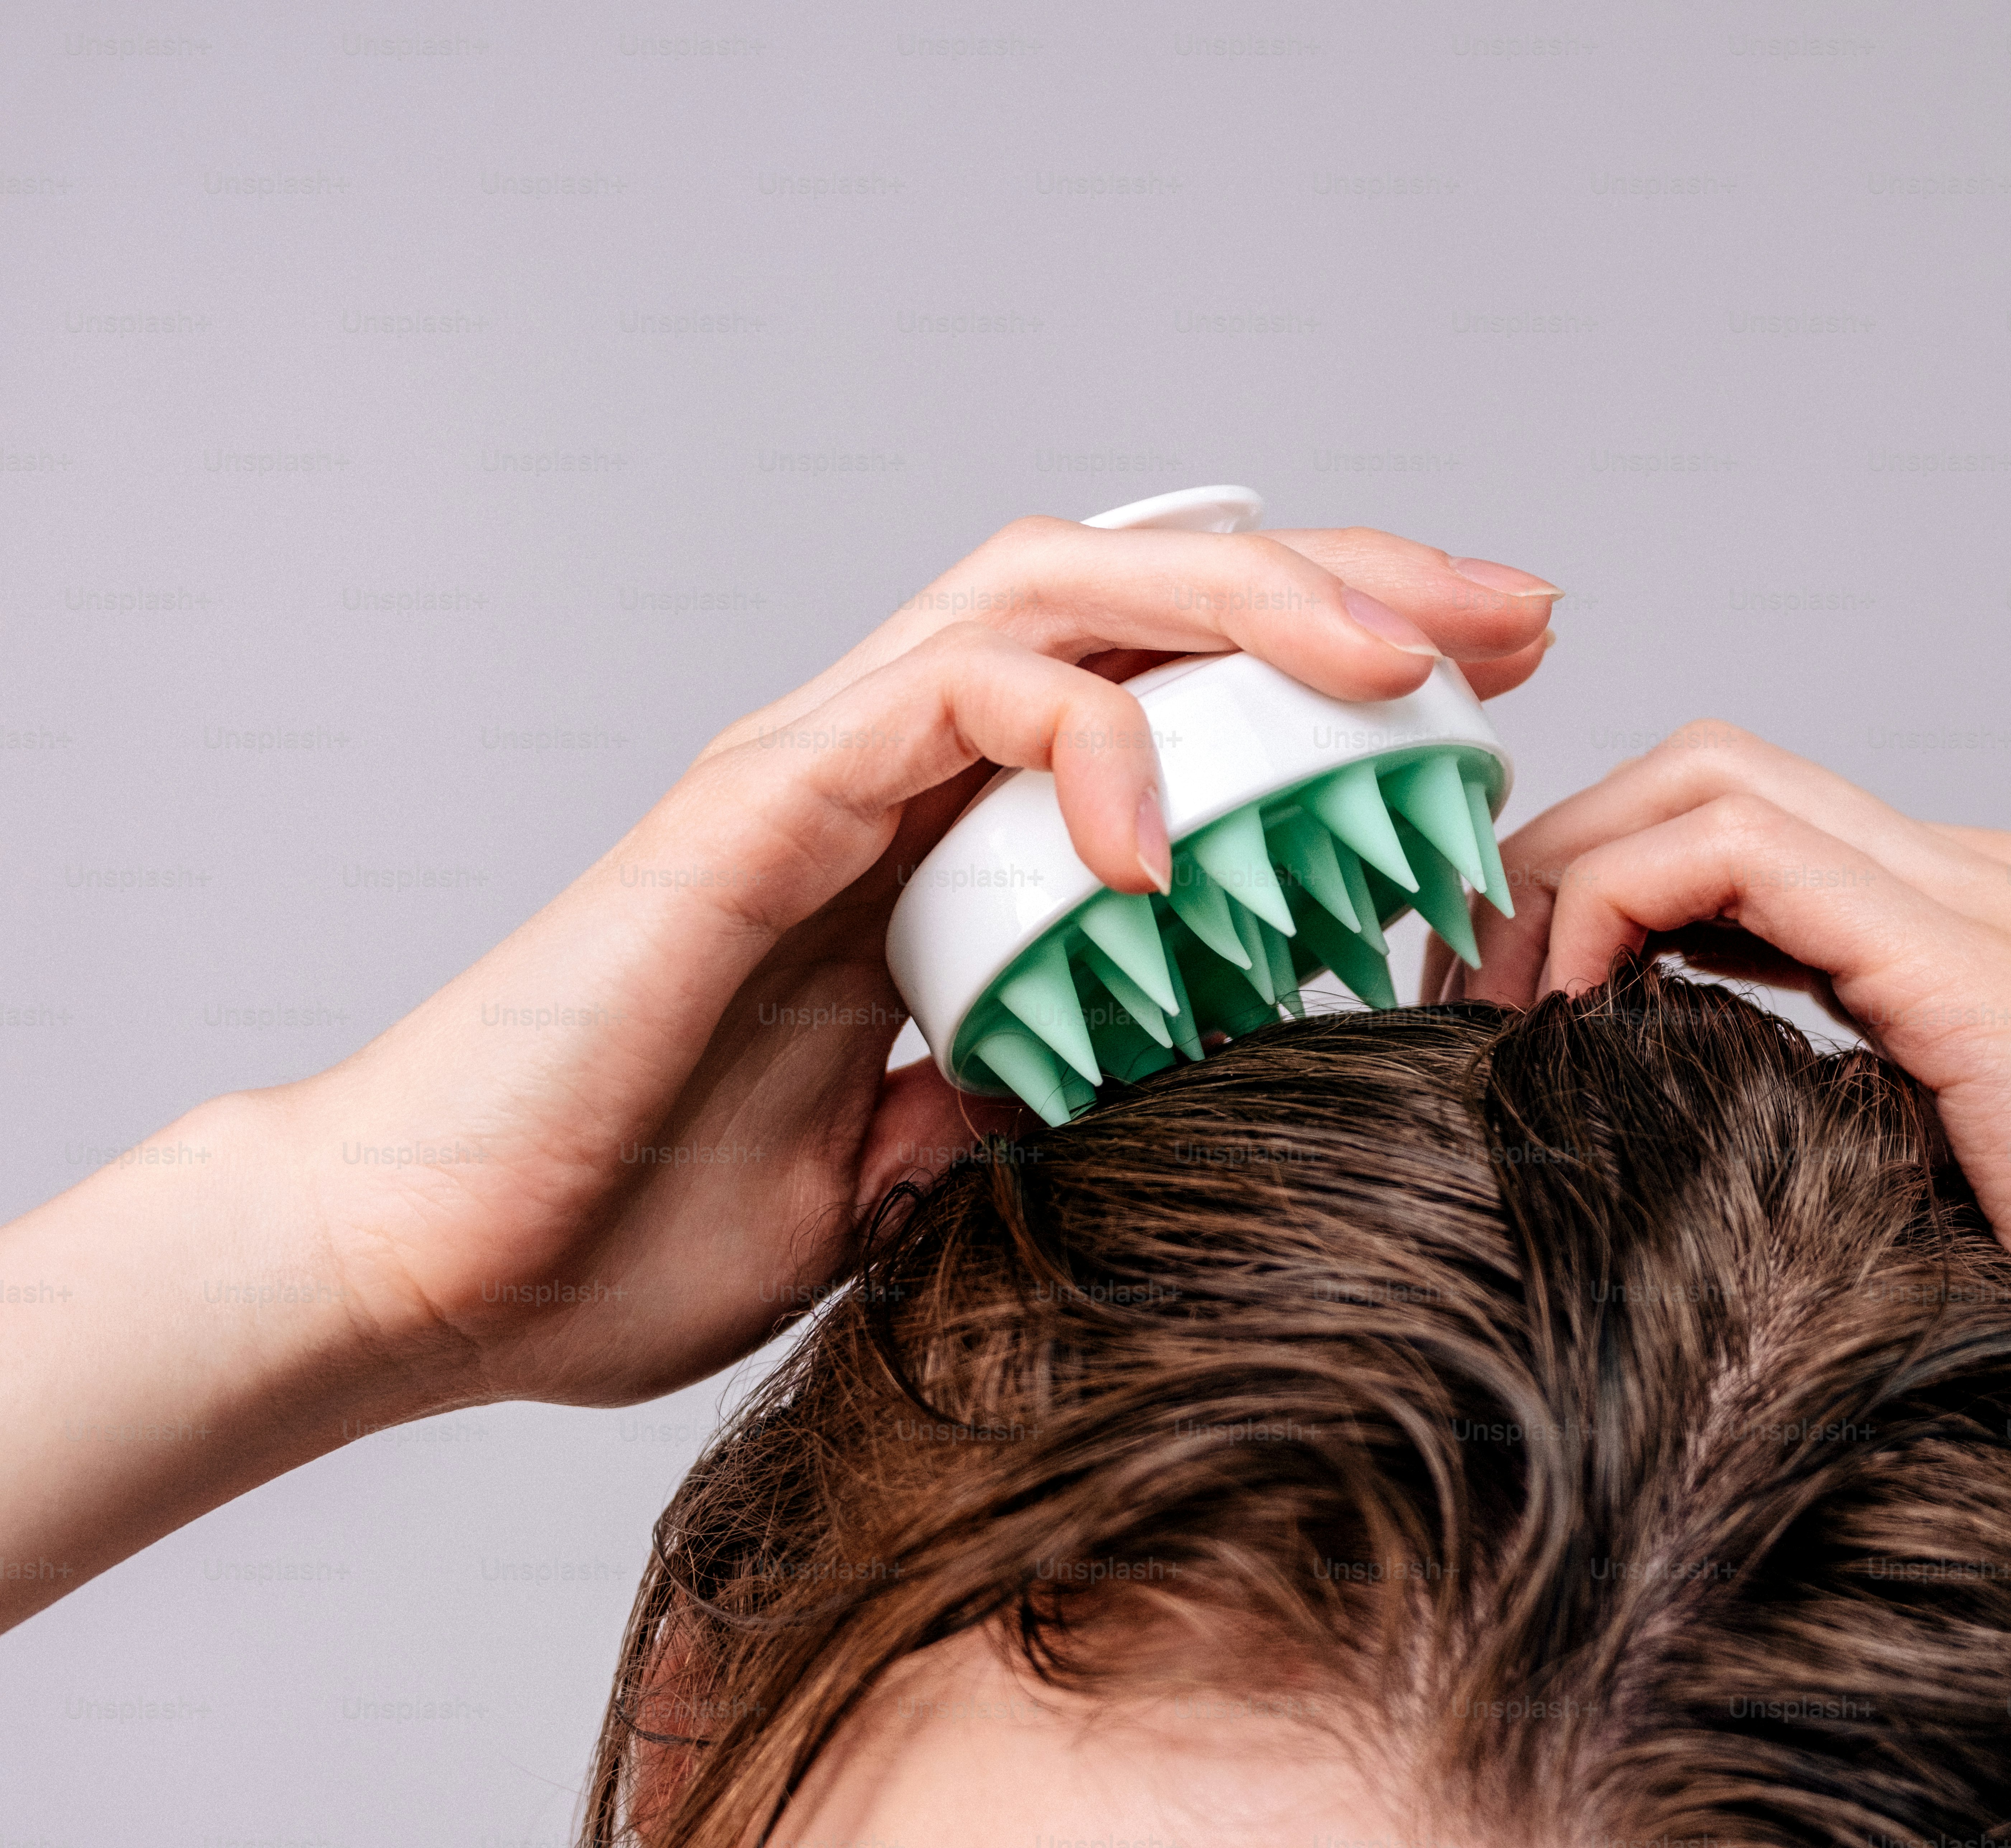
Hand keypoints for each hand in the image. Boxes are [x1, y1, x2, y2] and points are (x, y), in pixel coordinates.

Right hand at [279, 518, 1557, 1414]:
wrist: (447, 1266)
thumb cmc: (637, 1221)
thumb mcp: (901, 1174)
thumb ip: (1007, 1098)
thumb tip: (1115, 1085)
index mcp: (942, 841)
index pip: (1166, 690)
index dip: (1328, 678)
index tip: (1484, 712)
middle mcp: (892, 767)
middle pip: (1146, 590)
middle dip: (1343, 584)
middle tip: (1518, 616)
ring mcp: (822, 766)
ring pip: (1062, 589)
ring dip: (1252, 604)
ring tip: (1407, 661)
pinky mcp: (759, 803)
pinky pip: (955, 702)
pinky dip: (1085, 742)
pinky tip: (1164, 839)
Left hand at [1424, 720, 2010, 1538]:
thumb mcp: (1886, 1167)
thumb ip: (1794, 1088)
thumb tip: (1628, 1083)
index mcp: (1957, 918)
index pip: (1724, 819)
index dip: (1584, 876)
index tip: (1495, 996)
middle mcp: (1977, 878)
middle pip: (1699, 773)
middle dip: (1552, 857)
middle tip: (1463, 987)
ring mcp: (1987, 905)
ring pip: (1707, 785)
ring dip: (1566, 875)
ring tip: (1498, 1003)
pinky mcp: (1976, 969)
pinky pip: (1742, 857)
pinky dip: (1622, 905)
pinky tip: (1576, 1012)